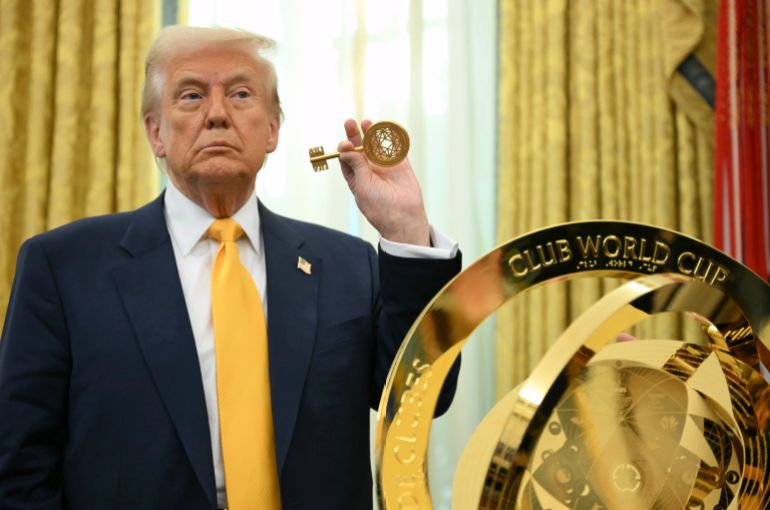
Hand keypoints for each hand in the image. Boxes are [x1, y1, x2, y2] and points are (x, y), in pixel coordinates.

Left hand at [338, 119, 430, 245]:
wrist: (403, 217)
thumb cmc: (378, 206)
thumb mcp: (362, 185)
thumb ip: (357, 165)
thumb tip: (346, 148)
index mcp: (356, 177)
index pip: (347, 158)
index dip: (345, 149)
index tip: (346, 145)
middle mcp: (369, 170)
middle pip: (360, 148)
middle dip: (354, 135)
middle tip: (350, 123)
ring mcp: (385, 166)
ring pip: (376, 145)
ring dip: (371, 134)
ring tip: (366, 123)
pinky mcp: (400, 164)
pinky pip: (395, 148)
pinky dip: (392, 138)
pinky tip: (385, 128)